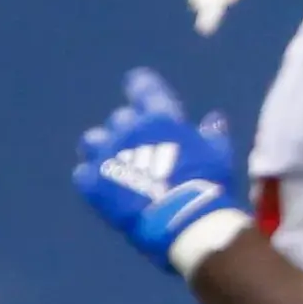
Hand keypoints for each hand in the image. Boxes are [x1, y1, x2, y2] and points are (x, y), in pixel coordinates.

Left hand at [73, 68, 245, 275]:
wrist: (180, 220)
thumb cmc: (206, 184)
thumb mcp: (218, 157)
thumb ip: (213, 135)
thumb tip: (214, 118)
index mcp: (160, 120)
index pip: (145, 89)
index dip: (141, 84)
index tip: (138, 83)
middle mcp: (128, 130)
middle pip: (120, 118)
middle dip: (129, 129)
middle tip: (142, 146)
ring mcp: (106, 154)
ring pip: (93, 140)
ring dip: (103, 147)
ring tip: (114, 163)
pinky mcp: (92, 181)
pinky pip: (84, 173)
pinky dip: (94, 177)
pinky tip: (106, 188)